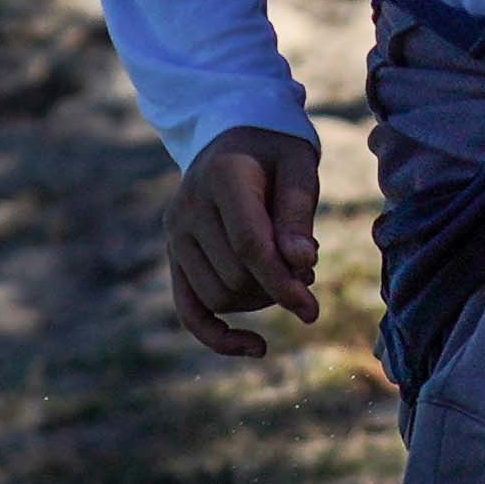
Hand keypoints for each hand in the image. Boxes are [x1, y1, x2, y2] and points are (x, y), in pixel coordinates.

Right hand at [164, 130, 321, 357]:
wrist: (234, 136)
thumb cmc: (276, 152)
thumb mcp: (299, 167)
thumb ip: (298, 213)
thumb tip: (300, 266)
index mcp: (222, 177)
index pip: (249, 245)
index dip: (281, 282)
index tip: (310, 308)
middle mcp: (188, 207)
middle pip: (235, 275)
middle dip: (276, 286)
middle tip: (305, 273)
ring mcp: (175, 233)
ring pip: (218, 296)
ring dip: (258, 301)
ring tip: (284, 277)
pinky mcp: (174, 254)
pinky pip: (189, 309)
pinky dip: (218, 336)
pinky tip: (257, 347)